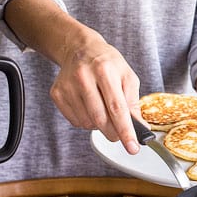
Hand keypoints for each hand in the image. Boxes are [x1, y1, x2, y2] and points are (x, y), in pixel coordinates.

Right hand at [50, 35, 140, 153]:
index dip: (126, 131)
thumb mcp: (127, 76)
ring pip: (87, 123)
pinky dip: (86, 121)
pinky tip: (89, 106)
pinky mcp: (57, 93)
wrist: (80, 49)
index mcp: (105, 70)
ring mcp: (68, 86)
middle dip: (114, 133)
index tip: (132, 147)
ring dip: (99, 125)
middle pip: (100, 119)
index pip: (117, 108)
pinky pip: (75, 121)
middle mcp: (83, 77)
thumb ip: (133, 102)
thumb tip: (139, 128)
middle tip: (120, 134)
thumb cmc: (107, 63)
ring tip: (102, 108)